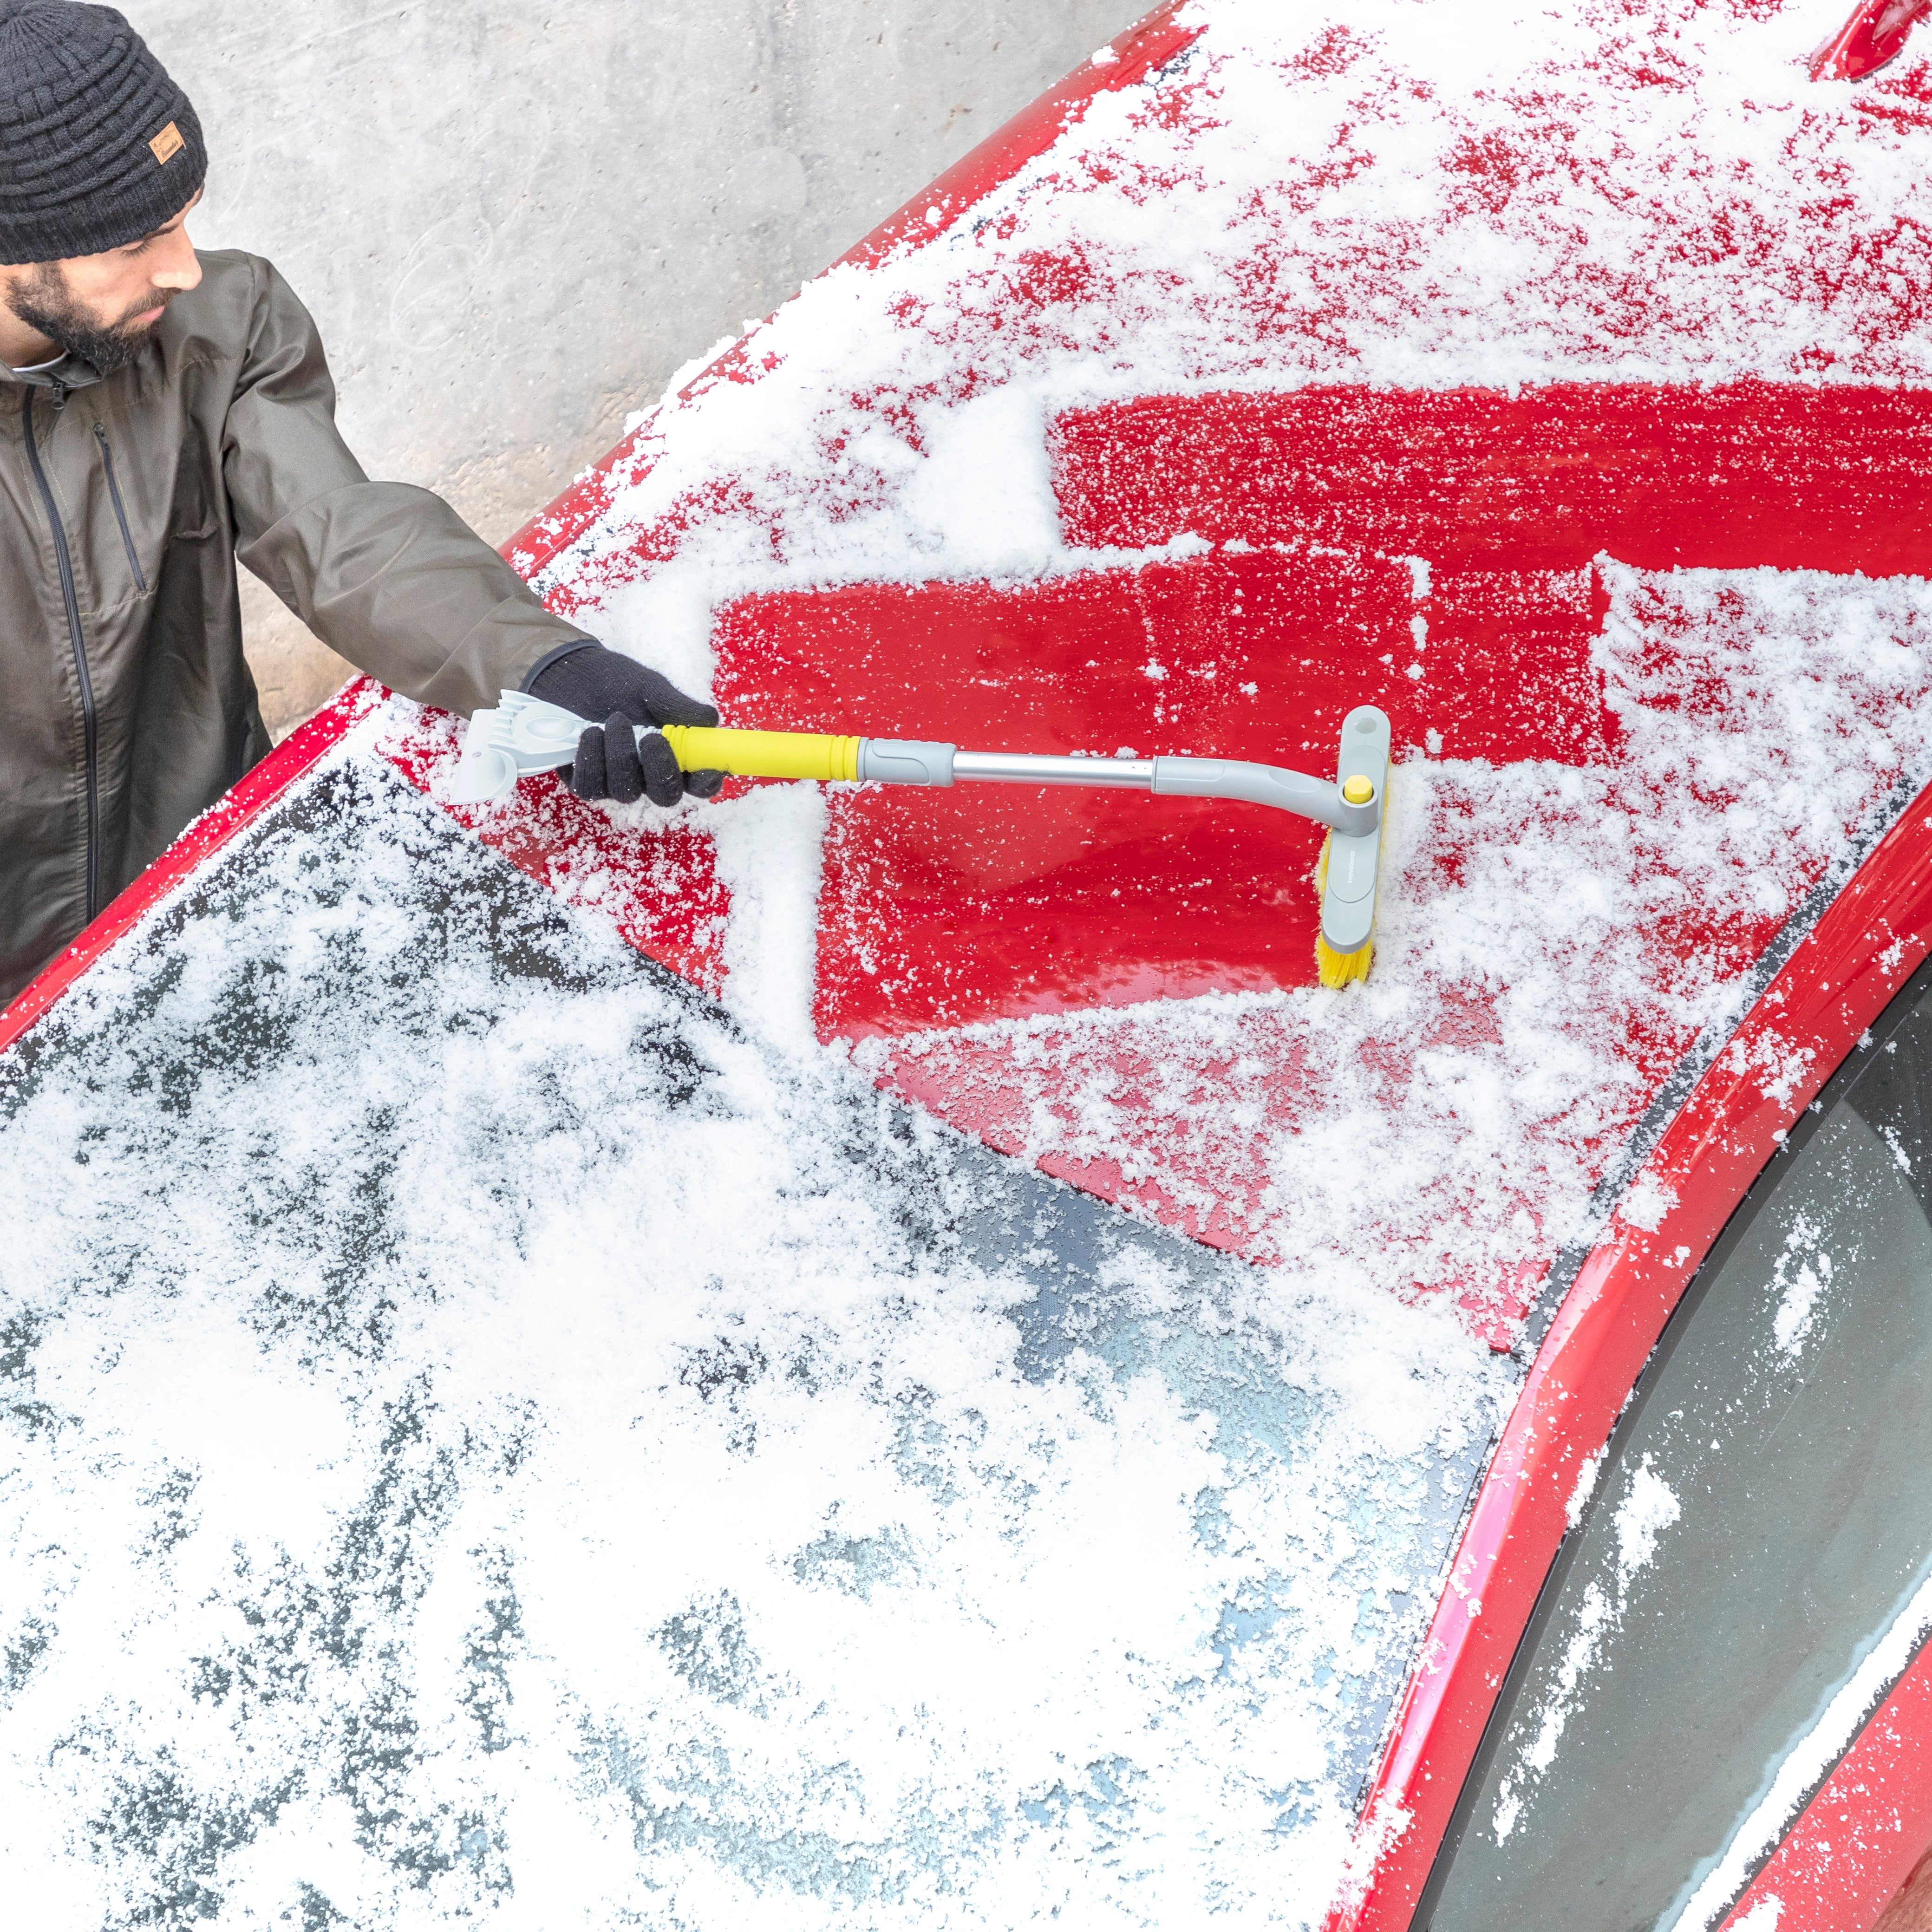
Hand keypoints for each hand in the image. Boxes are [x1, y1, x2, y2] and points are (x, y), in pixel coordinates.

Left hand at [526, 644, 725, 806]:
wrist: (573, 673)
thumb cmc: (618, 682)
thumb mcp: (652, 688)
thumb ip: (679, 707)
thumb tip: (710, 721)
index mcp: (675, 756)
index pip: (699, 783)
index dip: (706, 782)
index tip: (706, 768)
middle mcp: (649, 776)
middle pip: (665, 796)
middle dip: (661, 770)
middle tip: (652, 737)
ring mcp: (618, 782)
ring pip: (626, 791)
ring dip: (621, 756)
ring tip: (614, 720)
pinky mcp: (587, 781)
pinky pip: (591, 788)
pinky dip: (592, 760)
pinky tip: (591, 732)